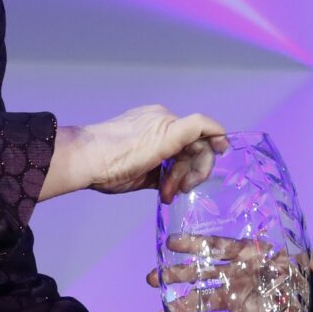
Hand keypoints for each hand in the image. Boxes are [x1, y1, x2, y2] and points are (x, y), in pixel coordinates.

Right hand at [42, 106, 228, 201]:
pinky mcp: (171, 130)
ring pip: (198, 143)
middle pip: (193, 144)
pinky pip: (202, 126)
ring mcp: (166, 122)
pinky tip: (223, 146)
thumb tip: (168, 184)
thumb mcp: (137, 173)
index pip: (180, 145)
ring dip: (191, 172)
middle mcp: (160, 119)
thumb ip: (157, 173)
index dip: (186, 165)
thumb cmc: (104, 167)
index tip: (185, 183)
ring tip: (171, 191)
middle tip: (175, 192)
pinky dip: (217, 133)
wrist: (89, 158)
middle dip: (189, 172)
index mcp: (151, 127)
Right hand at [146, 246, 312, 311]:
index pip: (226, 247)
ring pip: (210, 302)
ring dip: (186, 308)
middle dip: (180, 277)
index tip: (171, 243)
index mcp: (263, 259)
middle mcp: (248, 278)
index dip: (199, 245)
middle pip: (209, 274)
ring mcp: (246, 302)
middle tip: (154, 280)